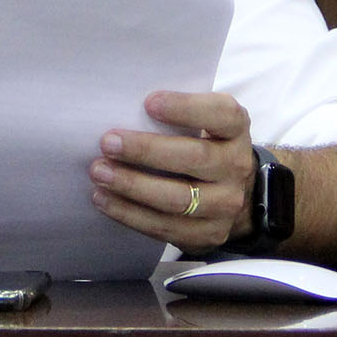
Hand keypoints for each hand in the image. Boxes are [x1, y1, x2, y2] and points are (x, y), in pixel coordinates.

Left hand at [89, 91, 256, 255]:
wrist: (229, 190)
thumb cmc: (200, 142)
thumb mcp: (200, 120)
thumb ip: (175, 112)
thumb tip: (121, 107)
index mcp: (235, 128)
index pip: (220, 114)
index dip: (186, 108)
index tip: (148, 103)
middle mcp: (237, 165)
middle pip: (194, 158)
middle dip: (146, 151)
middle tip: (108, 143)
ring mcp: (227, 203)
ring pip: (178, 198)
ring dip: (132, 186)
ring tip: (100, 174)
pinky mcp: (210, 234)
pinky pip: (166, 227)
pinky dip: (130, 214)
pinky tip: (104, 199)